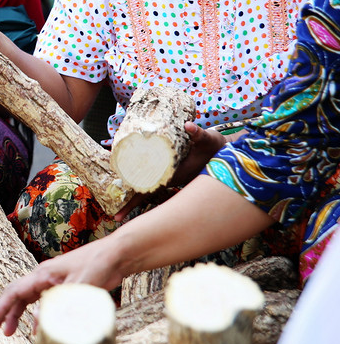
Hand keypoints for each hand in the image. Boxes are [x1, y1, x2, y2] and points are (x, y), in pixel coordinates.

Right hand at [0, 238, 124, 335]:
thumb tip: (36, 320)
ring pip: (29, 299)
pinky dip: (36, 314)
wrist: (116, 255)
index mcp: (43, 274)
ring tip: (9, 331)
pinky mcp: (64, 286)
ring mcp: (54, 281)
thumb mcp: (78, 286)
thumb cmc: (98, 265)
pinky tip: (37, 327)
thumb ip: (59, 303)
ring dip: (18, 314)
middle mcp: (44, 277)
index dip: (0, 308)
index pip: (15, 292)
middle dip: (4, 312)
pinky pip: (43, 301)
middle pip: (17, 295)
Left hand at [110, 122, 226, 220]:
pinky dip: (144, 187)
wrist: (228, 154)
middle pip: (147, 193)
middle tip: (115, 217)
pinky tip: (134, 189)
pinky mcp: (175, 174)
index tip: (118, 215)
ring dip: (137, 198)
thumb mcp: (208, 139)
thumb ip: (198, 133)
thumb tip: (188, 126)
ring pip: (151, 189)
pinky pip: (156, 184)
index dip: (134, 201)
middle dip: (132, 204)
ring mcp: (173, 179)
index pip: (149, 190)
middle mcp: (172, 180)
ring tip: (120, 210)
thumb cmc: (216, 146)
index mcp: (175, 176)